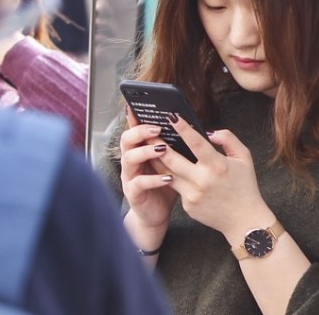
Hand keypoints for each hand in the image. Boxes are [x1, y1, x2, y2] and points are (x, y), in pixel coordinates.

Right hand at [119, 107, 178, 234]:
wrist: (156, 213)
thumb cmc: (167, 184)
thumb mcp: (173, 161)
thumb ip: (176, 145)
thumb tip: (192, 125)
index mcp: (141, 149)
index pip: (135, 128)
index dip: (135, 116)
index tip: (141, 105)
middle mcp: (132, 160)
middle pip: (127, 139)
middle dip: (140, 131)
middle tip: (157, 128)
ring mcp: (130, 176)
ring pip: (129, 158)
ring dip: (145, 152)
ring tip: (162, 149)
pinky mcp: (133, 193)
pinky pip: (139, 183)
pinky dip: (153, 179)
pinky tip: (167, 177)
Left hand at [159, 116, 273, 245]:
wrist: (243, 220)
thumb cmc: (245, 186)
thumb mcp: (244, 158)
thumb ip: (229, 139)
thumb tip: (209, 132)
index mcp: (217, 166)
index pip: (196, 143)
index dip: (183, 129)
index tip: (172, 116)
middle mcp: (202, 181)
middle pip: (173, 159)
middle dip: (159, 144)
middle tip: (148, 131)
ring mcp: (192, 195)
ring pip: (168, 173)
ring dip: (157, 160)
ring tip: (149, 148)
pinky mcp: (187, 205)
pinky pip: (176, 187)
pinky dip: (171, 176)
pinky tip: (165, 167)